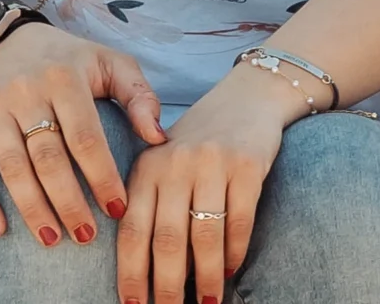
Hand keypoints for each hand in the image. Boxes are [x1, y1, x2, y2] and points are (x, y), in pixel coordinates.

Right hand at [0, 22, 163, 250]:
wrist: (5, 41)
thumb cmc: (70, 59)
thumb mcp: (111, 63)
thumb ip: (139, 96)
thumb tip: (157, 138)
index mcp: (67, 77)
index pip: (86, 137)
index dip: (101, 175)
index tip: (117, 208)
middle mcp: (28, 92)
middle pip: (48, 158)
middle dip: (68, 201)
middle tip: (86, 236)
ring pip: (13, 167)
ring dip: (31, 208)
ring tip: (52, 238)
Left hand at [117, 63, 296, 303]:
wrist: (248, 96)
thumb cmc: (198, 142)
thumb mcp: (163, 163)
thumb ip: (149, 205)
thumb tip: (143, 274)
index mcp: (147, 168)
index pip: (132, 231)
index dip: (131, 275)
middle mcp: (177, 163)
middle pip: (167, 239)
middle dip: (168, 287)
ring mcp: (214, 161)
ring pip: (205, 234)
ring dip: (207, 276)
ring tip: (209, 302)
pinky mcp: (248, 163)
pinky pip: (239, 219)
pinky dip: (235, 250)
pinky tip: (232, 268)